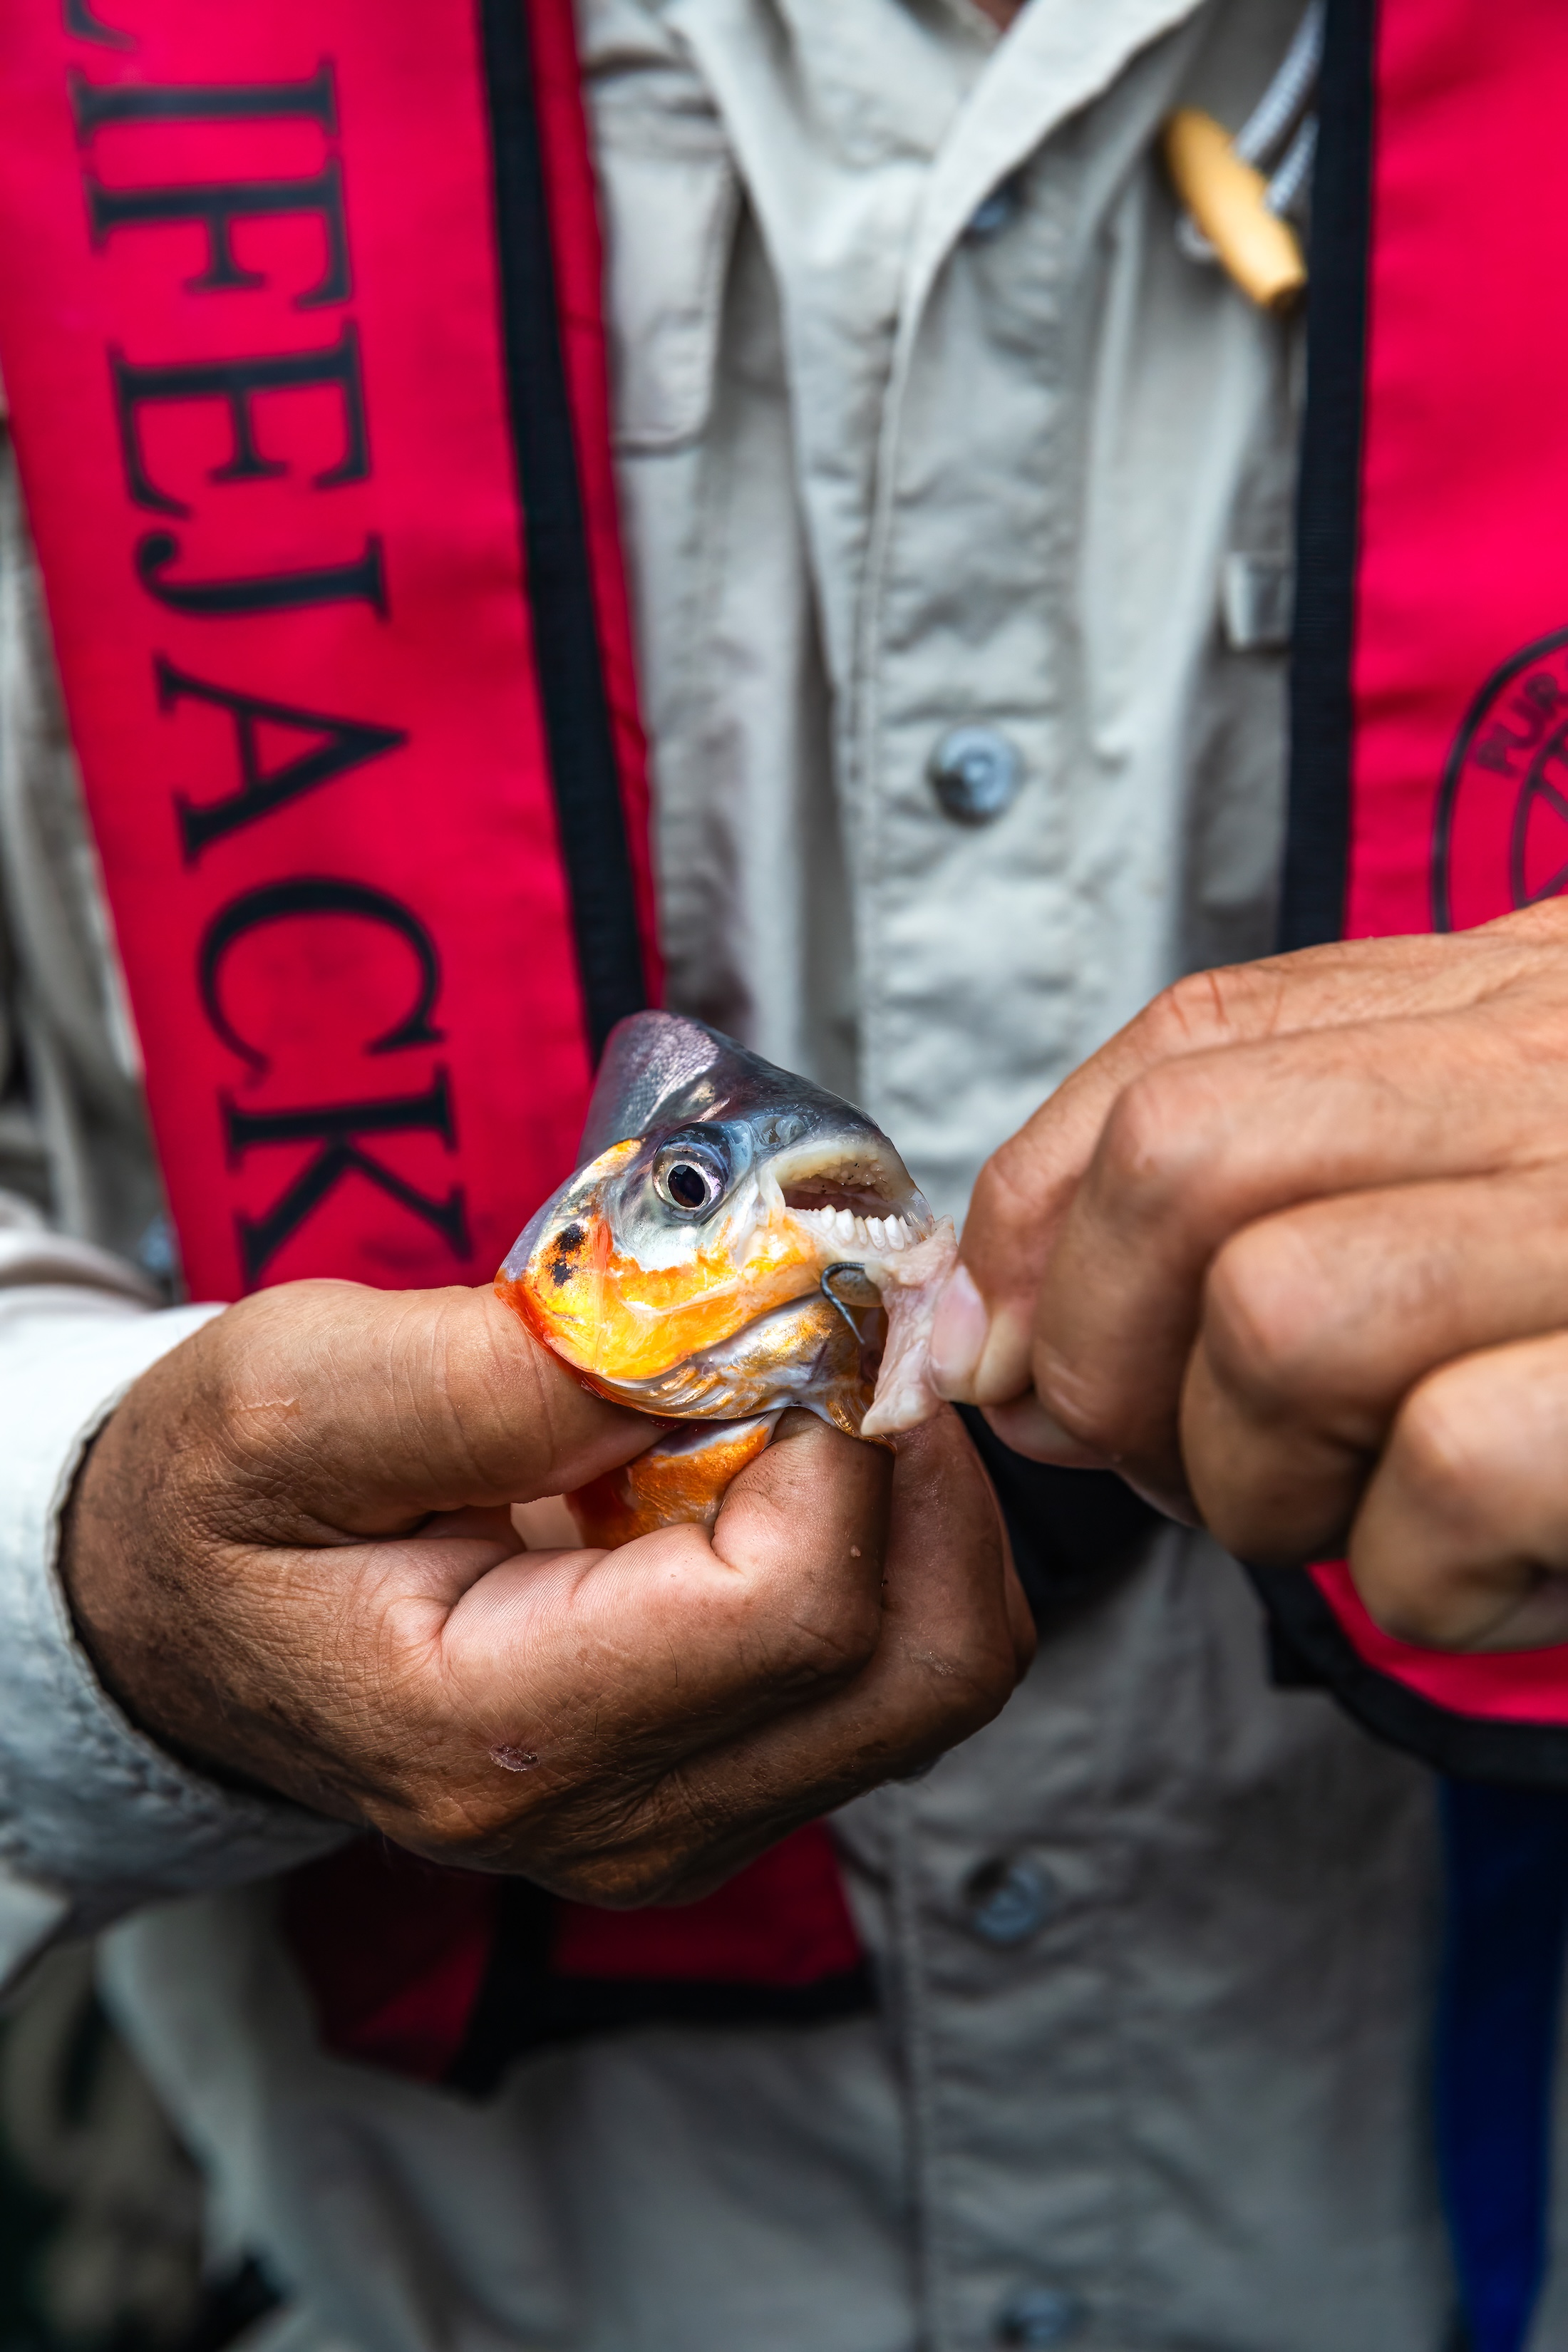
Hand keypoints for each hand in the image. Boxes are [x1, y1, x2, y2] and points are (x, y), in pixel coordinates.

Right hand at [63, 1281, 1030, 1902]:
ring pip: (939, 1674)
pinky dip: (895, 1547)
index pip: (797, 1607)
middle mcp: (622, 1822)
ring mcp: (687, 1823)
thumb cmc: (228, 1507)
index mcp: (504, 1739)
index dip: (844, 1428)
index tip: (808, 1293)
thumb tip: (706, 1337)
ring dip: (923, 1502)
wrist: (188, 1624)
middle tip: (851, 1326)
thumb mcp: (292, 1399)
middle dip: (921, 1463)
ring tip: (823, 1380)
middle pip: (920, 1664)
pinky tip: (798, 1454)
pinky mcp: (724, 1789)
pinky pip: (895, 1673)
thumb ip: (493, 1376)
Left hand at [929, 901, 1567, 1649]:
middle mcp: (1552, 1073)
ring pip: (1280, 1318)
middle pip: (1183, 1162)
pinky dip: (1421, 1575)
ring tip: (1358, 1512)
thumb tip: (991, 1334)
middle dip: (1104, 1354)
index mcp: (1510, 1003)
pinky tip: (1487, 1571)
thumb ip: (1268, 1195)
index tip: (998, 1345)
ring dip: (1256, 1480)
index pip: (1187, 1047)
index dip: (1039, 1209)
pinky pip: (1445, 1474)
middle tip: (1171, 1460)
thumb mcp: (1492, 1182)